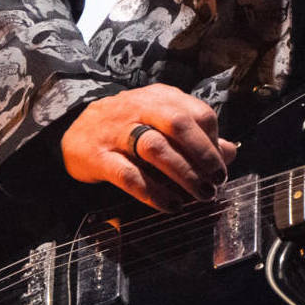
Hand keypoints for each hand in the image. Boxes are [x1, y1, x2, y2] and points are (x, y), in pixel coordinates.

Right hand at [61, 85, 238, 210]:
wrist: (73, 131)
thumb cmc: (127, 128)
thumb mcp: (161, 122)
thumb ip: (196, 136)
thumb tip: (231, 152)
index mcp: (160, 98)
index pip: (198, 113)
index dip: (214, 141)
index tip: (220, 166)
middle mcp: (139, 109)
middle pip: (178, 125)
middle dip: (203, 155)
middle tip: (216, 182)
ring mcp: (117, 132)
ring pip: (156, 148)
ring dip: (183, 174)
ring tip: (200, 195)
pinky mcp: (99, 157)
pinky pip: (129, 175)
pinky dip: (153, 192)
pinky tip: (171, 205)